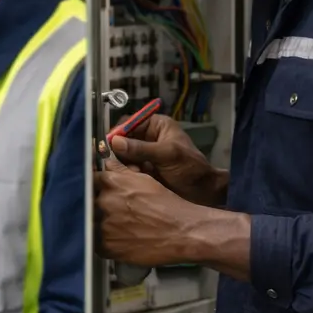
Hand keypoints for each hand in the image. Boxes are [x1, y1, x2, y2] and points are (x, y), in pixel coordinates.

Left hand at [95, 155, 204, 266]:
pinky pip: (95, 242)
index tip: (94, 190)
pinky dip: (102, 241)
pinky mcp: (105, 247)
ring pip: (90, 222)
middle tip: (109, 210)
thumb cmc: (166, 203)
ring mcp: (103, 226)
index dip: (92, 186)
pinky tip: (116, 239)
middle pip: (88, 202)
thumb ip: (121, 171)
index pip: (89, 180)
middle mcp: (102, 202)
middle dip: (95, 205)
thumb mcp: (145, 180)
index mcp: (110, 182)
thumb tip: (106, 164)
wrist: (181, 231)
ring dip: (97, 223)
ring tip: (114, 226)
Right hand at [108, 113, 226, 206]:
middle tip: (121, 161)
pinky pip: (128, 167)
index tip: (110, 143)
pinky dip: (128, 172)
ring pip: (123, 154)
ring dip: (124, 163)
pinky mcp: (143, 168)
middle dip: (120, 150)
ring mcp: (145, 153)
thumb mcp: (167, 154)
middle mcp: (148, 137)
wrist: (202, 191)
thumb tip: (115, 142)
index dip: (119, 131)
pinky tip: (135, 176)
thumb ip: (141, 148)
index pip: (131, 122)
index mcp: (157, 125)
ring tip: (134, 171)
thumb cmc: (190, 167)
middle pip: (123, 138)